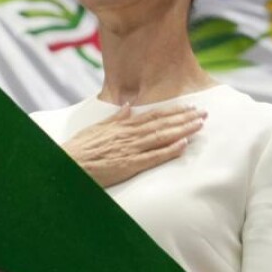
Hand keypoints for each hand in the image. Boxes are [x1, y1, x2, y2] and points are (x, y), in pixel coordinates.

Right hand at [63, 104, 205, 187]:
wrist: (68, 164)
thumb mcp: (96, 128)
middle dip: (184, 118)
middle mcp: (129, 135)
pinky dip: (169, 150)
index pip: (153, 115)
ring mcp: (130, 149)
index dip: (173, 111)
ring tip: (199, 125)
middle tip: (203, 113)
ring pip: (162, 137)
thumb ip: (115, 118)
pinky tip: (183, 145)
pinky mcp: (129, 165)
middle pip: (162, 124)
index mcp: (123, 126)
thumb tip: (128, 107)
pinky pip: (153, 157)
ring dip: (182, 130)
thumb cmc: (80, 149)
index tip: (188, 106)